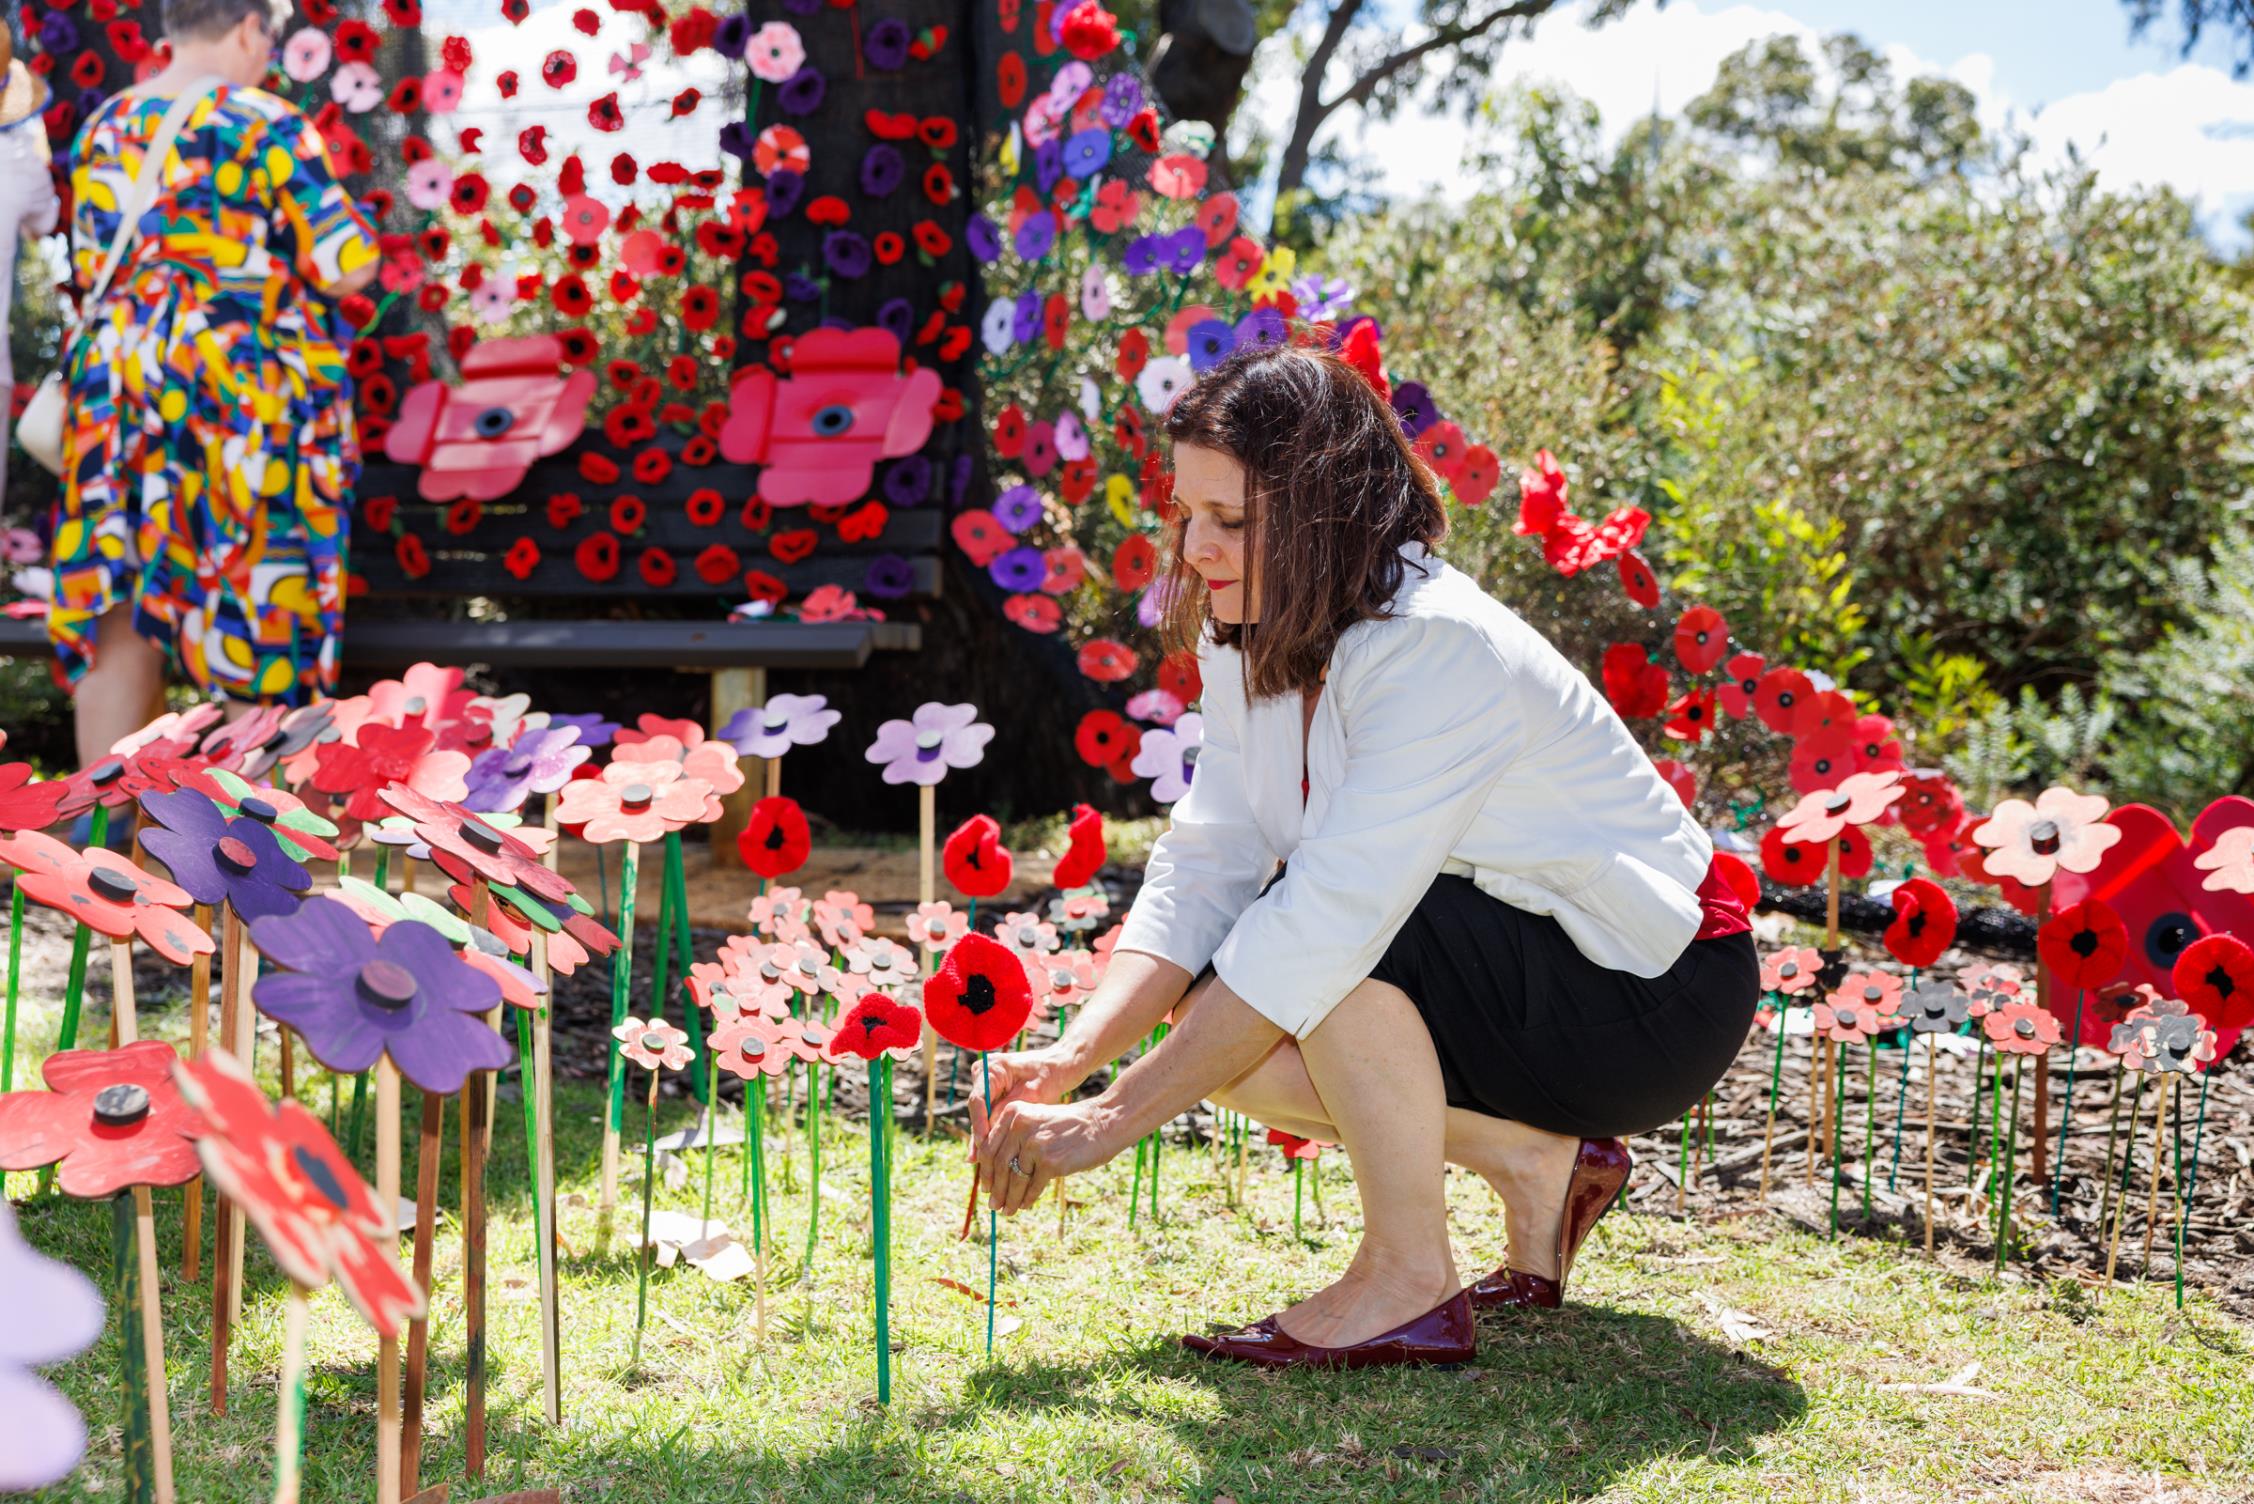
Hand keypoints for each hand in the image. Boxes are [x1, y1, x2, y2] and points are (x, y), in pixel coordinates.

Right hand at [966, 1045, 1081, 1155]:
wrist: (1061, 1066)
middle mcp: (984, 1074)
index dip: (978, 1125)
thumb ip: (1007, 1113)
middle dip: (980, 1136)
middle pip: (977, 1110)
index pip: (978, 1100)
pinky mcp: (994, 1094)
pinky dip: (993, 1132)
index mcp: (991, 1068)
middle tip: (979, 1162)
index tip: (983, 1145)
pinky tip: (992, 1156)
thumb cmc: (1050, 1075)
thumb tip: (987, 1136)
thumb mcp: (1031, 1095)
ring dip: (985, 1138)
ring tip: (983, 1164)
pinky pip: (990, 1116)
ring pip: (982, 1116)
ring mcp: (987, 1084)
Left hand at [977, 1098, 1123, 1214]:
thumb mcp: (1036, 1121)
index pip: (989, 1147)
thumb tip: (993, 1173)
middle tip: (993, 1205)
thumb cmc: (1069, 1126)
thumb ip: (1015, 1138)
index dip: (985, 1171)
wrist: (1103, 1124)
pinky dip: (1027, 1199)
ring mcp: (1035, 1144)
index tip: (986, 1187)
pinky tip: (1025, 1205)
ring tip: (1007, 1210)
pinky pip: (1032, 1187)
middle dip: (996, 1190)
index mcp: (1013, 1113)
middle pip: (998, 1165)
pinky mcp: (1050, 1162)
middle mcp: (1020, 1125)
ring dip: (1009, 1199)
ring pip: (1014, 1179)